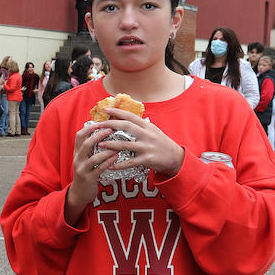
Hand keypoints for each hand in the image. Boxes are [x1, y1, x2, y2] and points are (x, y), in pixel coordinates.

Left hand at [63, 109, 183, 223]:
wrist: (176, 158)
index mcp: (147, 126)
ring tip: (100, 144)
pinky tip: (111, 166)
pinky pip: (130, 162)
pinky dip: (119, 165)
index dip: (117, 112)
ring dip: (111, 145)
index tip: (106, 109)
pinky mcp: (147, 159)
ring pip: (126, 144)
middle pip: (126, 127)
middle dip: (111, 125)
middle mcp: (147, 135)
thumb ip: (141, 126)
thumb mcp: (153, 131)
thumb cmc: (161, 144)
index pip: (131, 116)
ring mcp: (147, 147)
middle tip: (99, 126)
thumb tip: (125, 118)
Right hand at [64, 122, 118, 222]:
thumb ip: (91, 148)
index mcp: (77, 152)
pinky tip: (116, 158)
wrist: (80, 193)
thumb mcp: (85, 159)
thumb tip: (103, 134)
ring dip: (106, 150)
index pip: (79, 136)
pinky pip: (99, 169)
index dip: (89, 128)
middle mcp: (77, 159)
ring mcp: (82, 169)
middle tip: (110, 130)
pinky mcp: (88, 178)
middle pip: (86, 143)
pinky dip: (108, 162)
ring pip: (93, 157)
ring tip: (117, 145)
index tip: (101, 122)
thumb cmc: (87, 173)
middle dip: (98, 135)